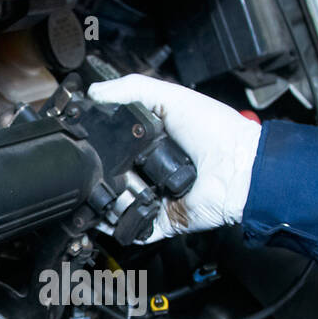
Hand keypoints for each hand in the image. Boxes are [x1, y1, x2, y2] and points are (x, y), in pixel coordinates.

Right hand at [88, 74, 261, 241]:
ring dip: (103, 199)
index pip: (114, 144)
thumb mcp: (170, 96)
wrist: (237, 168)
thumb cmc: (215, 131)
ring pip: (116, 203)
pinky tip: (104, 215)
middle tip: (87, 165)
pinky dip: (117, 226)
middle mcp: (151, 170)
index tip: (79, 139)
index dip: (97, 142)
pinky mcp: (160, 220)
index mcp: (152, 142)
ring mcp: (155, 196)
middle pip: (110, 174)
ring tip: (96, 188)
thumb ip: (131, 90)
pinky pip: (132, 228)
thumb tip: (93, 92)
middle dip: (97, 172)